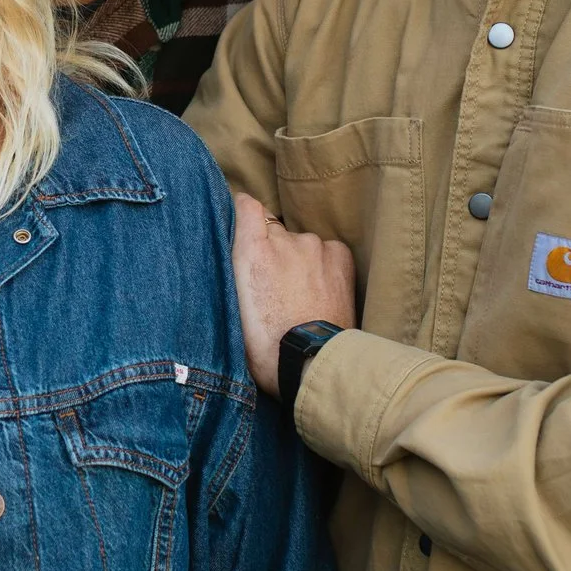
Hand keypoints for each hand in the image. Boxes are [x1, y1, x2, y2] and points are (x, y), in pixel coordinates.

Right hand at [231, 192, 353, 395]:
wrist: (312, 364)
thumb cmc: (265, 348)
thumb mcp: (231, 311)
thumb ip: (233, 275)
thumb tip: (236, 260)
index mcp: (250, 251)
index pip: (246, 205)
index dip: (244, 213)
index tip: (243, 224)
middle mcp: (283, 239)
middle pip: (275, 232)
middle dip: (272, 251)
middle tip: (273, 286)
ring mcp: (314, 246)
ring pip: (301, 245)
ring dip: (298, 261)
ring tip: (300, 296)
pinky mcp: (339, 256)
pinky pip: (327, 251)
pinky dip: (323, 265)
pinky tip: (320, 292)